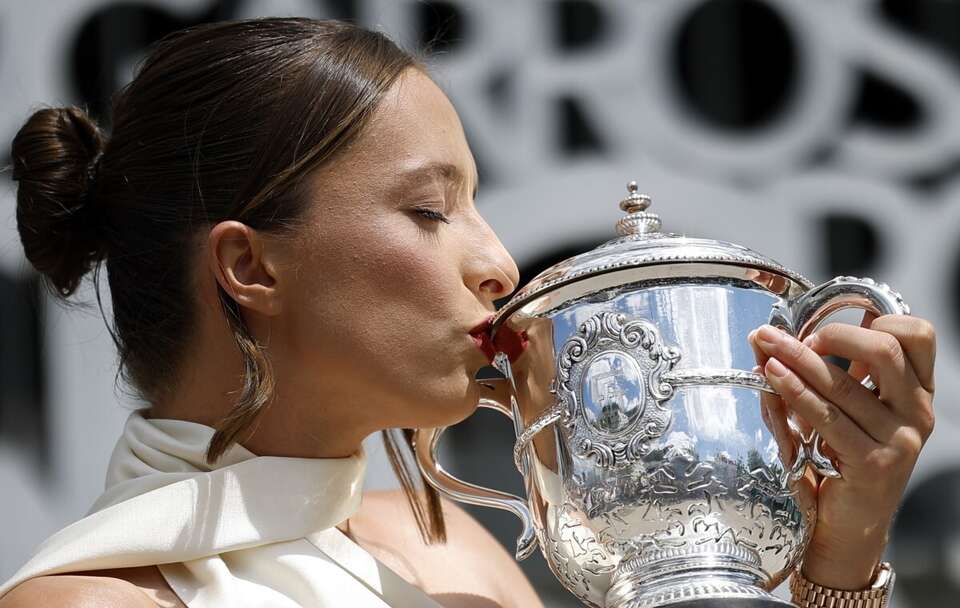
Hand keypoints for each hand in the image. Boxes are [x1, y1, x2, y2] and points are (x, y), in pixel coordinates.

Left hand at [749, 314, 934, 589]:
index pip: (917, 335)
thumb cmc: (836, 462)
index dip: (875, 320)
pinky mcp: (874, 464)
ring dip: (797, 358)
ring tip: (765, 346)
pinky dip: (795, 390)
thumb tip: (772, 337)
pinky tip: (771, 376)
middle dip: (830, 333)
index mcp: (917, 392)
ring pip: (845, 383)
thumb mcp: (836, 410)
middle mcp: (918, 413)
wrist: (843, 529)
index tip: (829, 328)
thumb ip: (821, 373)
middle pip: (884, 349)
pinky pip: (828, 416)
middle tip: (788, 337)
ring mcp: (901, 440)